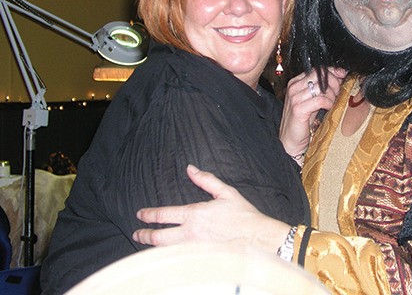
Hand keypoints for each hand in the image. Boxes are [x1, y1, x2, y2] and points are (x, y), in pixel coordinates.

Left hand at [132, 165, 289, 253]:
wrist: (257, 238)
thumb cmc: (243, 216)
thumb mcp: (226, 192)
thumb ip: (206, 180)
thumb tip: (191, 169)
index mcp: (195, 214)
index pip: (164, 215)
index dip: (149, 215)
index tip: (140, 214)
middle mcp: (190, 233)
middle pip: (158, 237)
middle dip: (144, 235)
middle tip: (137, 233)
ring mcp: (194, 249)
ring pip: (165, 250)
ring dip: (153, 247)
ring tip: (147, 243)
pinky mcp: (200, 259)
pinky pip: (178, 259)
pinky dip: (168, 257)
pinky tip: (165, 255)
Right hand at [279, 67, 345, 155]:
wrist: (291, 141)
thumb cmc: (304, 122)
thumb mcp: (314, 101)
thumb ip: (323, 89)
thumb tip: (340, 76)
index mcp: (296, 82)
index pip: (317, 69)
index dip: (332, 71)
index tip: (342, 74)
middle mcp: (294, 87)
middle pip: (320, 74)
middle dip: (334, 82)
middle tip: (337, 93)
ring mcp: (294, 98)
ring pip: (322, 87)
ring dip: (332, 94)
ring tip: (332, 103)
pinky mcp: (298, 109)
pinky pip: (320, 100)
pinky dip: (328, 103)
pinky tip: (328, 108)